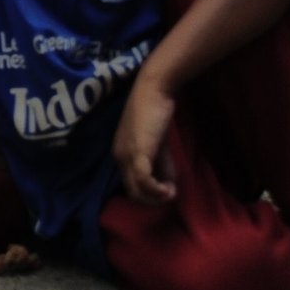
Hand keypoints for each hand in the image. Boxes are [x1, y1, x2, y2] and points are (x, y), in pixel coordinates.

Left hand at [113, 79, 177, 204]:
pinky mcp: (138, 153)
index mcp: (121, 153)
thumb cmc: (156, 110)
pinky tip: (169, 190)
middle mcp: (119, 157)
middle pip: (132, 192)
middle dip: (152, 200)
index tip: (166, 192)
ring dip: (155, 198)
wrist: (154, 89)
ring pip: (137, 191)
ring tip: (171, 193)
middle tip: (170, 196)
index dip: (148, 194)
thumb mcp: (159, 144)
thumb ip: (161, 164)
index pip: (130, 184)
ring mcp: (127, 155)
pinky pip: (144, 181)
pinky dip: (156, 190)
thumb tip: (170, 187)